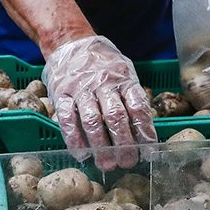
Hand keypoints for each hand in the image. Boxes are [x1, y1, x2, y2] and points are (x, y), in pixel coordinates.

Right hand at [42, 35, 156, 170]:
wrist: (71, 43)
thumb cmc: (103, 65)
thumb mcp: (125, 73)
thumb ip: (134, 98)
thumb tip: (147, 132)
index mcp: (124, 79)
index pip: (138, 108)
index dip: (144, 131)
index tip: (148, 152)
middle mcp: (104, 83)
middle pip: (116, 117)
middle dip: (123, 144)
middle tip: (128, 162)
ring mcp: (81, 89)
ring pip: (92, 120)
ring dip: (100, 146)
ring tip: (107, 165)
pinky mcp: (62, 94)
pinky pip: (68, 119)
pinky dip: (75, 139)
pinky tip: (82, 155)